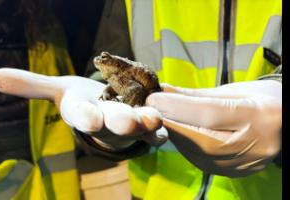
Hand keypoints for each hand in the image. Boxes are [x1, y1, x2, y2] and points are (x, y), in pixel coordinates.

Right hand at [0, 68, 167, 149]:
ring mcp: (129, 124)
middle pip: (112, 122)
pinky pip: (157, 128)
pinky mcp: (147, 123)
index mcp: (85, 112)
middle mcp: (107, 121)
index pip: (81, 115)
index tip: (89, 119)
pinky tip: (168, 121)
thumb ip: (31, 85)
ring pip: (139, 126)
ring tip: (153, 119)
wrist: (107, 109)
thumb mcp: (59, 90)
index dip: (84, 117)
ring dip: (146, 124)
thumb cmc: (84, 100)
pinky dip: (162, 126)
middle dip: (119, 122)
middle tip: (127, 122)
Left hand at [146, 80, 281, 176]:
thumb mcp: (233, 90)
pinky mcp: (236, 173)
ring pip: (198, 154)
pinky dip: (186, 147)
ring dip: (175, 136)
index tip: (153, 99)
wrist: (286, 123)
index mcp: (258, 116)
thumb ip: (197, 95)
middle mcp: (255, 145)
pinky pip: (202, 162)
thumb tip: (164, 91)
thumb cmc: (262, 99)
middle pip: (200, 139)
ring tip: (163, 120)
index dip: (177, 107)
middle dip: (171, 123)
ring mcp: (246, 164)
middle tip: (153, 111)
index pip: (209, 114)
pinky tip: (178, 134)